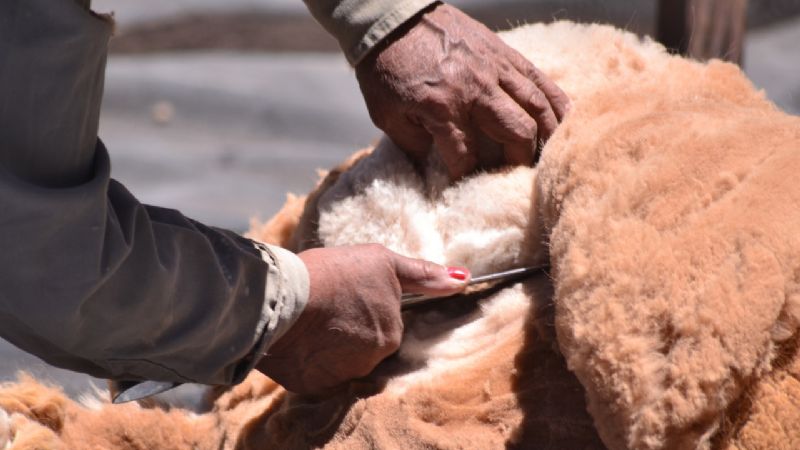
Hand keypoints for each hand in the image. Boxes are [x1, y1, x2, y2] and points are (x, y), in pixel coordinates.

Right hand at [255, 244, 468, 394]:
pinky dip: (311, 360)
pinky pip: (318, 373)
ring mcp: (344, 374)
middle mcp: (374, 359)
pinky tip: (300, 341)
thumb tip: (463, 279)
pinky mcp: (315, 385)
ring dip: (331, 343)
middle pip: (365, 343)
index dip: (365, 307)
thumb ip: (422, 274)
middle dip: (351, 327)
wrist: (286, 298)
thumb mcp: (382, 262)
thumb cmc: (335, 272)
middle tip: (329, 305)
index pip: (385, 323)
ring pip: (342, 358)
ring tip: (311, 320)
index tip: (347, 299)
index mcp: (392, 332)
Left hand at [356, 3, 569, 179]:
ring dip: (547, 135)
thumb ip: (411, 144)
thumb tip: (430, 170)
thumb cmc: (386, 69)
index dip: (468, 177)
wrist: (393, 17)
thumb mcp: (386, 114)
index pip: (466, 156)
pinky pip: (539, 79)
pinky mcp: (504, 53)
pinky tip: (565, 119)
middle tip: (514, 173)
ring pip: (536, 106)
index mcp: (441, 108)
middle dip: (519, 160)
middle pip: (517, 132)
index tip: (468, 187)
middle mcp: (475, 90)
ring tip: (547, 155)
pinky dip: (556, 101)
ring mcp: (494, 69)